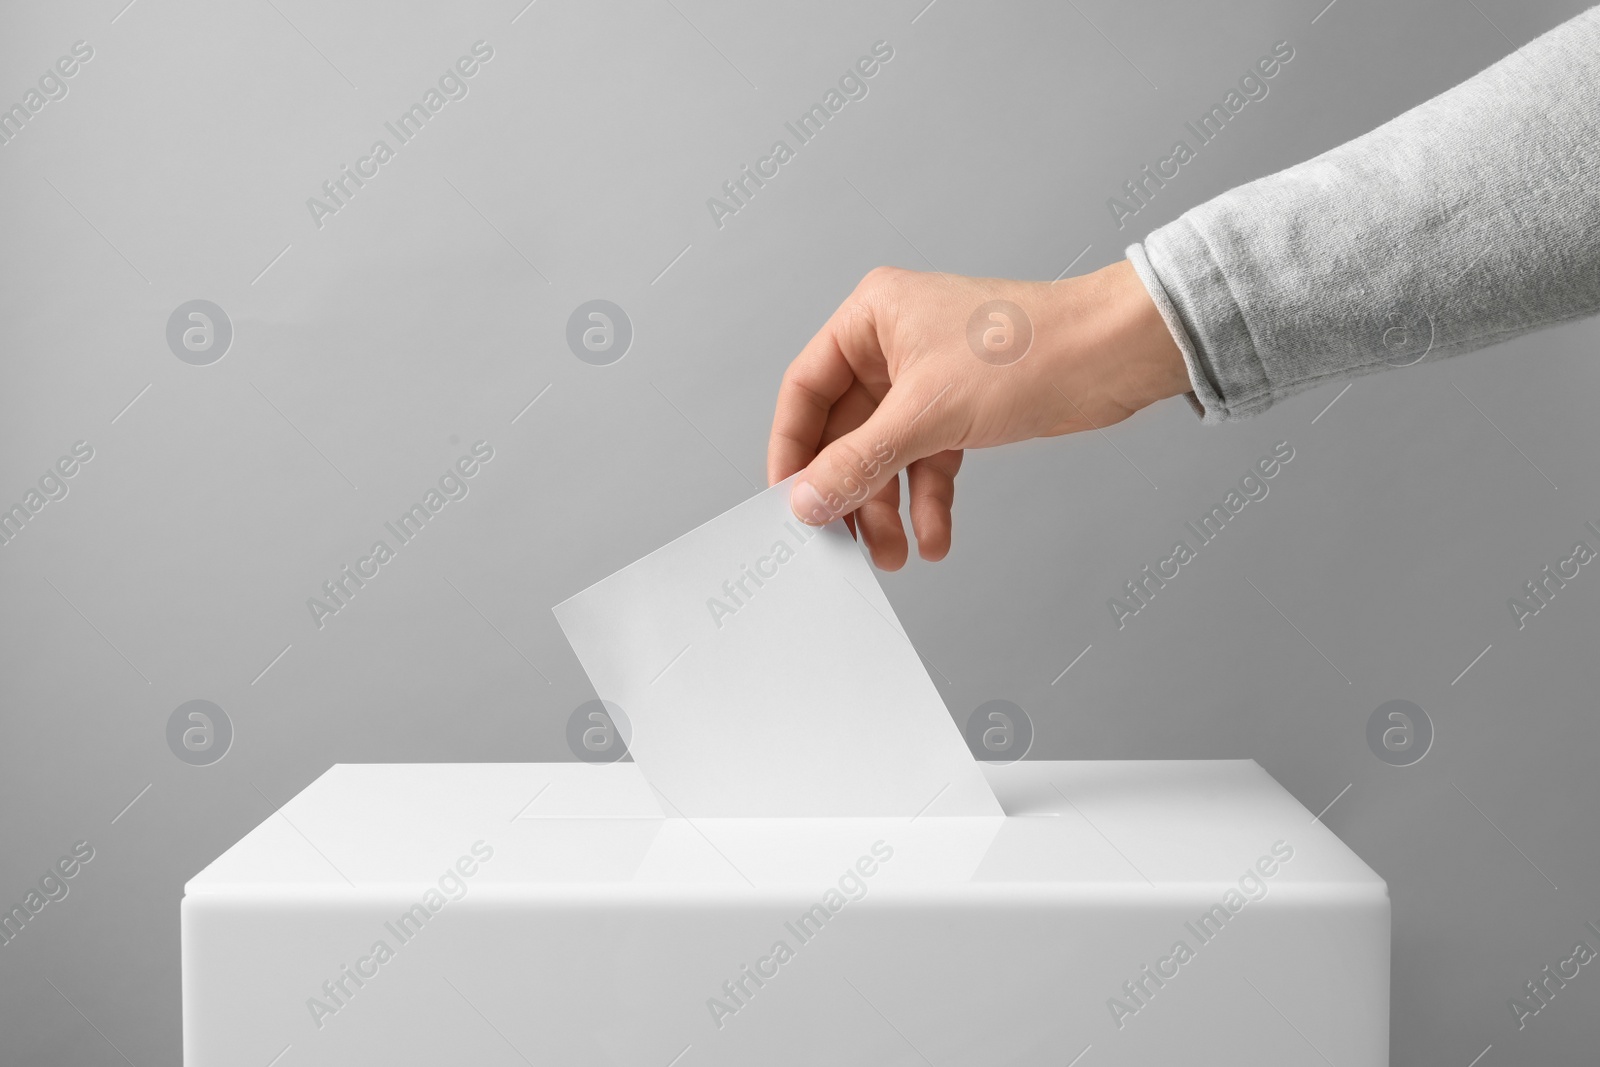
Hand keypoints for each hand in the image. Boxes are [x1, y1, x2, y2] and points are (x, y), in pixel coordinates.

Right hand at [766, 260, 1189, 568]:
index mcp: (872, 318)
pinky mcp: (960, 410)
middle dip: (850, 492)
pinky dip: (928, 502)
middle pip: (846, 432)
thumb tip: (809, 499)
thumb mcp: (927, 413)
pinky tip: (933, 538)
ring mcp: (927, 380)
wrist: (1114, 356)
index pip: (806, 389)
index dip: (793, 449)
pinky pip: (927, 464)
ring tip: (893, 554)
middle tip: (844, 540)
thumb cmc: (1030, 349)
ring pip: (887, 455)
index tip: (789, 500)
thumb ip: (859, 460)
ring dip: (888, 507)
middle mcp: (893, 345)